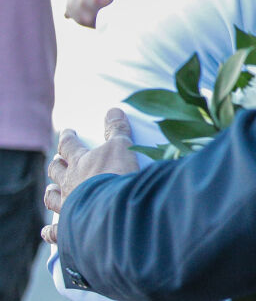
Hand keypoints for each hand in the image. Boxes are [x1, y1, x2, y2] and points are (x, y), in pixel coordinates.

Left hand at [42, 108, 139, 243]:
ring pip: (52, 198)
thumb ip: (117, 129)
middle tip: (58, 161)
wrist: (112, 209)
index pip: (69, 145)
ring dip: (50, 193)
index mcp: (80, 161)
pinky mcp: (70, 227)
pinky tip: (47, 232)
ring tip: (49, 190)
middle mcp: (69, 182)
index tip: (68, 132)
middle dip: (57, 164)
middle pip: (56, 170)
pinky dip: (50, 231)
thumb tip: (114, 109)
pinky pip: (56, 231)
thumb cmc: (117, 174)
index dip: (68, 138)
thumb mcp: (122, 146)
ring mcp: (68, 204)